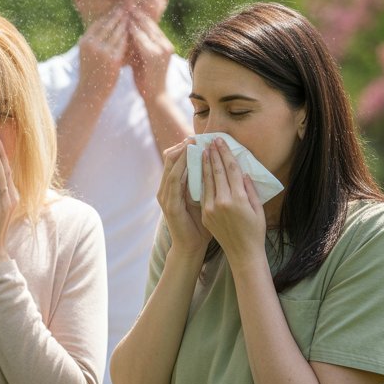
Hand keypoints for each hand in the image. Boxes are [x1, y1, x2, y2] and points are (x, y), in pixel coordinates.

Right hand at [77, 8, 129, 100]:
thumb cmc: (90, 73)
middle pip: (110, 24)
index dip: (111, 14)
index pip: (100, 22)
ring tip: (136, 16)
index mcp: (84, 40)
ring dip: (128, 23)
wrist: (91, 93)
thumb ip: (93, 40)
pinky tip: (138, 31)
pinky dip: (131, 36)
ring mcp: (102, 51)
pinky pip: (125, 43)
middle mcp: (92, 44)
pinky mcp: (113, 59)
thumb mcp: (86, 53)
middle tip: (131, 6)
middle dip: (121, 14)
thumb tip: (102, 25)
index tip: (121, 7)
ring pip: (119, 32)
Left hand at [126, 11, 174, 101]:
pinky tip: (124, 25)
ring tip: (123, 8)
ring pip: (147, 29)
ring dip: (134, 18)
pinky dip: (134, 31)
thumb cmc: (145, 79)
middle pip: (149, 23)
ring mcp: (162, 49)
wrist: (155, 97)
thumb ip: (137, 46)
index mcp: (163, 44)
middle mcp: (165, 44)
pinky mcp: (155, 56)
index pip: (150, 24)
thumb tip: (124, 33)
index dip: (138, 14)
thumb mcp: (141, 58)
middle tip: (124, 1)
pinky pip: (142, 40)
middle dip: (136, 12)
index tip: (127, 5)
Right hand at [156, 139, 209, 257]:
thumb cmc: (201, 227)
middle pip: (171, 161)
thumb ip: (206, 186)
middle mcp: (168, 189)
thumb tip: (217, 168)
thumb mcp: (204, 201)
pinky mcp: (169, 204)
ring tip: (190, 143)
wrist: (191, 247)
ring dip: (181, 155)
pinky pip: (174, 182)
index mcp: (176, 188)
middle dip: (182, 148)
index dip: (186, 149)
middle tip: (194, 136)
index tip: (199, 138)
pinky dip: (180, 169)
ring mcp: (166, 197)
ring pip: (171, 168)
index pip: (178, 162)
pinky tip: (187, 160)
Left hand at [200, 138, 266, 266]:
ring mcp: (212, 208)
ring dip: (204, 164)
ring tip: (202, 150)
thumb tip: (242, 173)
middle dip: (213, 154)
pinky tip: (200, 170)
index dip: (226, 154)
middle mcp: (223, 202)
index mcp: (239, 199)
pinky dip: (201, 180)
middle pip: (217, 172)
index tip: (221, 141)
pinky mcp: (205, 214)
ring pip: (207, 181)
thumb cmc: (255, 231)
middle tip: (210, 140)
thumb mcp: (258, 209)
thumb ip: (250, 189)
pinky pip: (203, 193)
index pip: (231, 170)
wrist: (242, 253)